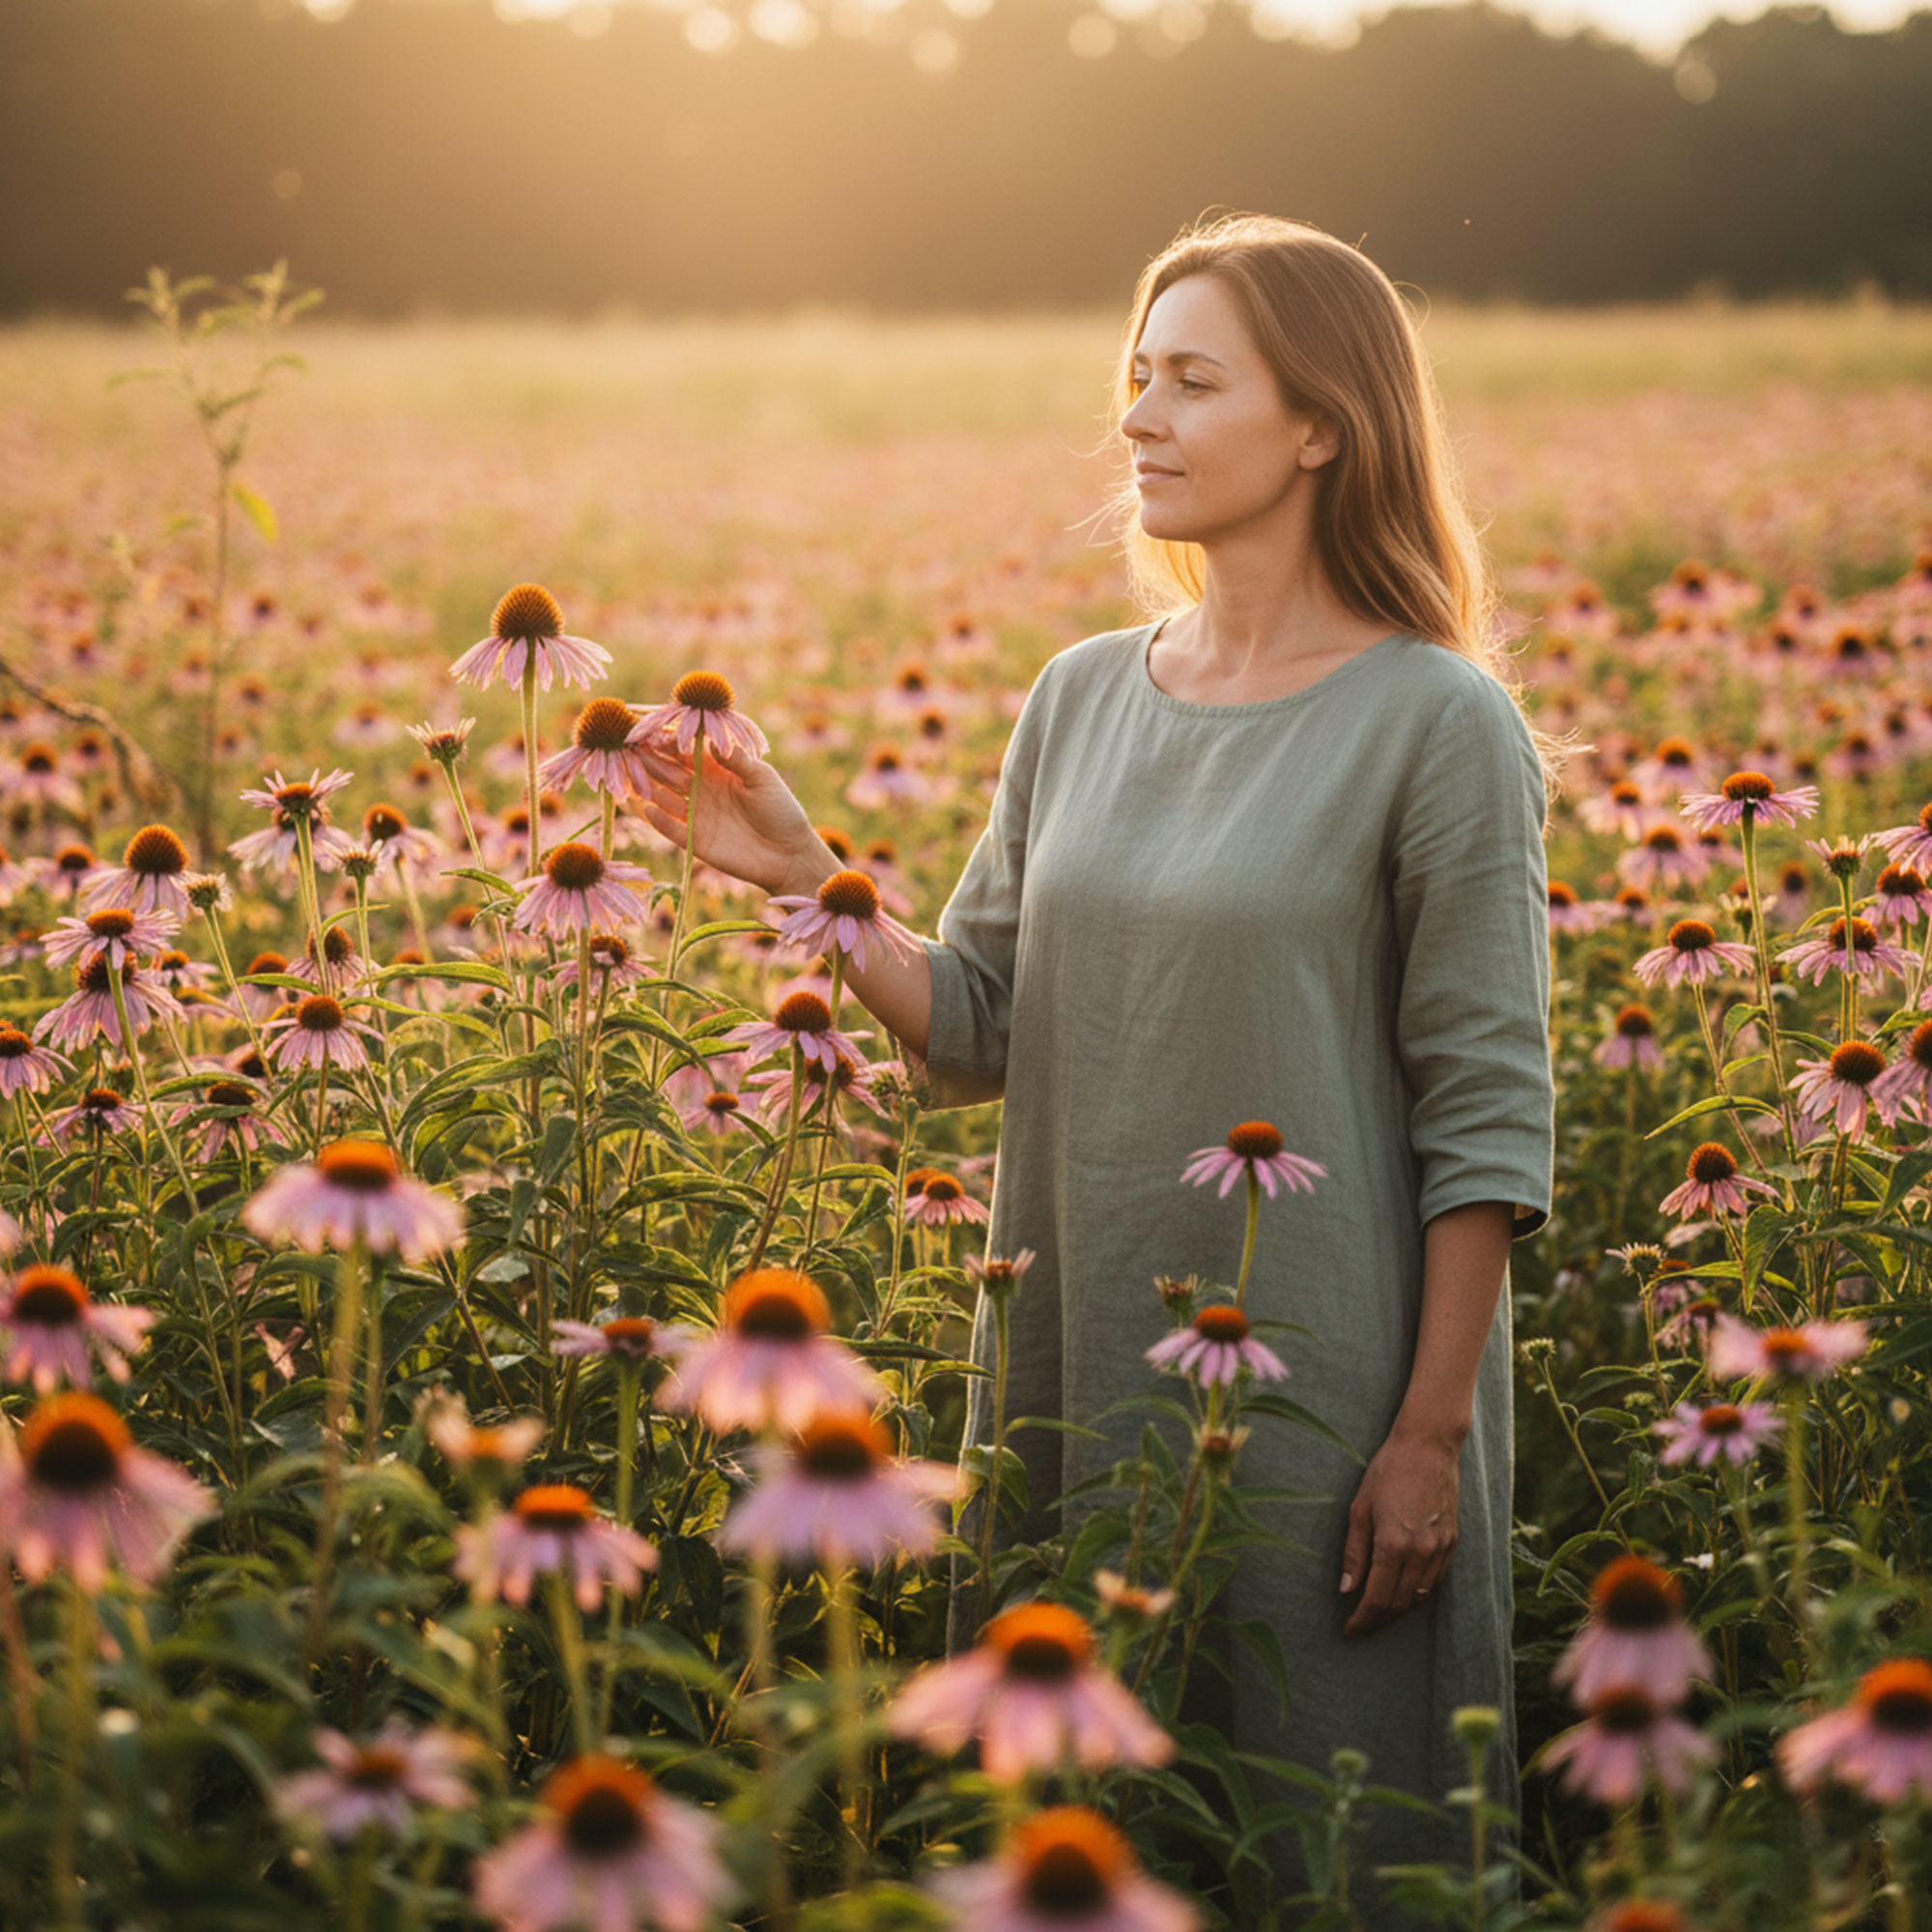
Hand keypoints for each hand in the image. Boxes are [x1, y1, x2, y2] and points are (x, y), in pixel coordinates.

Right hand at [634, 738, 830, 897]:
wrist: (790, 856)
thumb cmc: (782, 811)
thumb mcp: (762, 779)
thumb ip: (737, 759)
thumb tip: (711, 740)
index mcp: (719, 770)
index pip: (688, 752)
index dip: (671, 742)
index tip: (654, 733)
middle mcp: (703, 790)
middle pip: (671, 772)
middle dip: (652, 760)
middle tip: (632, 749)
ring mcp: (698, 815)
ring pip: (666, 797)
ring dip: (650, 787)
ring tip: (634, 776)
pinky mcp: (696, 841)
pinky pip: (671, 829)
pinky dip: (659, 820)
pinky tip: (648, 809)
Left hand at [1338, 1426, 1459, 1635]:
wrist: (1428, 1447)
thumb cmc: (1387, 1472)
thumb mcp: (1360, 1508)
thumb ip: (1355, 1552)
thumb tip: (1347, 1590)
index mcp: (1394, 1544)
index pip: (1378, 1598)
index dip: (1362, 1619)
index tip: (1349, 1630)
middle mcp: (1422, 1552)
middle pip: (1400, 1604)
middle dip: (1378, 1620)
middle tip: (1360, 1626)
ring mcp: (1441, 1549)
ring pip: (1420, 1596)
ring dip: (1399, 1610)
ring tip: (1378, 1613)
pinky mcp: (1453, 1543)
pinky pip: (1435, 1581)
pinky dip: (1418, 1593)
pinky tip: (1403, 1592)